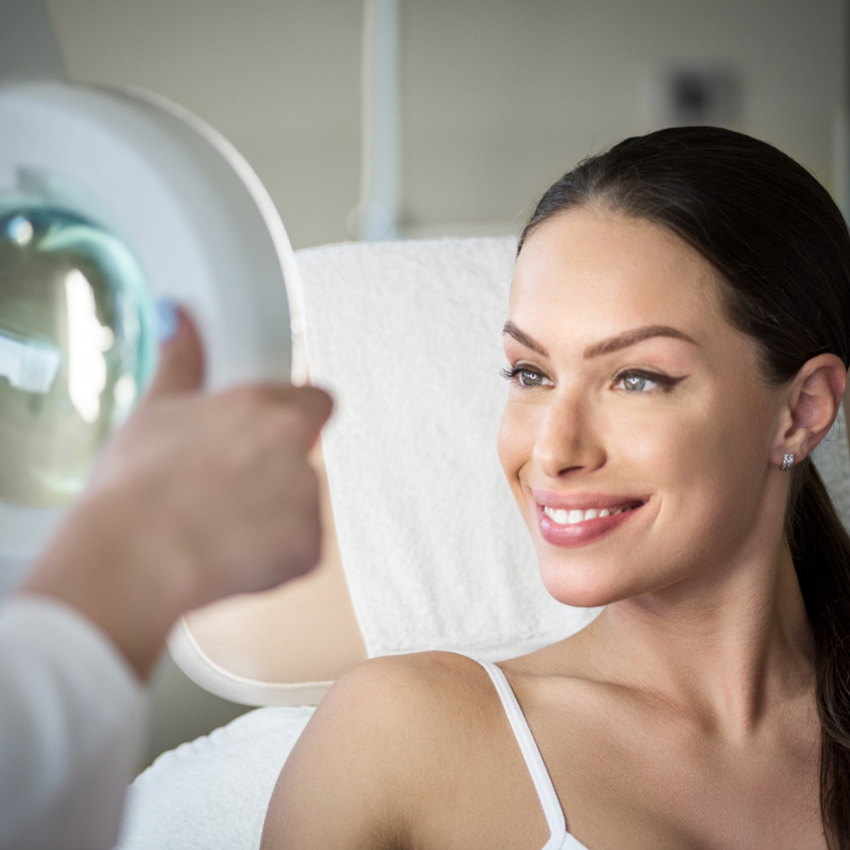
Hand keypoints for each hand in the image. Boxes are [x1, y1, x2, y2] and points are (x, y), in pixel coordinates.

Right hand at [22, 307, 332, 678]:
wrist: (132, 561)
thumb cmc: (136, 489)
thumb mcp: (154, 411)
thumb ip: (183, 360)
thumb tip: (178, 319)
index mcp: (263, 405)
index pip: (316, 400)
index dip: (293, 418)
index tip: (266, 435)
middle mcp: (294, 444)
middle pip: (304, 454)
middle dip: (276, 468)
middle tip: (227, 488)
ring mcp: (306, 497)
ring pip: (302, 502)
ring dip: (275, 513)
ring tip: (219, 525)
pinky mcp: (309, 548)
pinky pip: (300, 548)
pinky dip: (275, 556)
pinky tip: (230, 554)